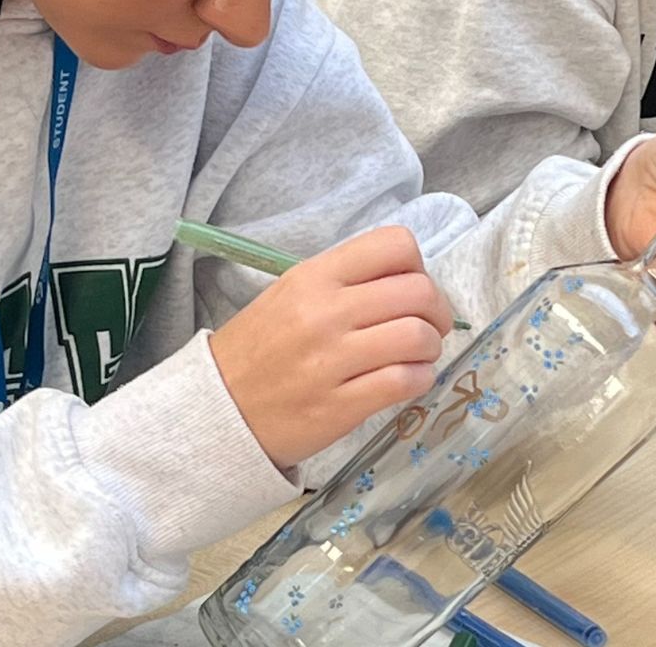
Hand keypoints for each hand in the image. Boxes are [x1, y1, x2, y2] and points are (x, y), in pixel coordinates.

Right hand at [208, 226, 451, 468]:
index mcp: (314, 277)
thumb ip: (346, 282)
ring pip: (417, 338)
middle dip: (437, 311)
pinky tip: (408, 380)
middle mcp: (325, 312)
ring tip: (417, 356)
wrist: (218, 409)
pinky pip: (405, 382)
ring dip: (429, 348)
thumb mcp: (291, 295)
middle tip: (430, 327)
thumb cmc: (260, 349)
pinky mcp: (340, 406)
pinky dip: (419, 379)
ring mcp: (332, 361)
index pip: (394, 245)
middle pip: (417, 292)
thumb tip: (409, 282)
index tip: (412, 288)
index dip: (418, 266)